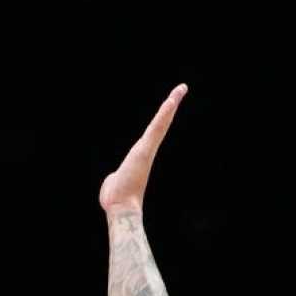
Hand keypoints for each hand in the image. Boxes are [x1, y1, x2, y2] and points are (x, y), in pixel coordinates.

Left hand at [98, 84, 186, 215]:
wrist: (121, 207)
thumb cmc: (116, 198)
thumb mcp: (114, 183)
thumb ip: (115, 179)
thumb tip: (114, 183)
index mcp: (140, 155)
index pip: (152, 132)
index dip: (161, 118)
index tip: (170, 103)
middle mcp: (146, 150)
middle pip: (161, 123)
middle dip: (171, 105)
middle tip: (182, 88)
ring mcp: (147, 149)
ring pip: (160, 123)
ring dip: (171, 104)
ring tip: (180, 89)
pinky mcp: (145, 150)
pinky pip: (156, 129)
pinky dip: (164, 115)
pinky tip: (171, 101)